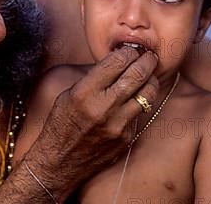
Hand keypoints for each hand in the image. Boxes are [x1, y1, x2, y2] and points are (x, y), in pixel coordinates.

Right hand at [24, 47, 158, 199]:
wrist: (59, 161)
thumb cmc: (61, 123)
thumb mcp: (68, 94)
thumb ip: (93, 78)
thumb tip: (116, 61)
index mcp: (85, 92)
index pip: (116, 62)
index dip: (127, 52)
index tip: (131, 50)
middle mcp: (103, 107)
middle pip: (136, 74)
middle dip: (146, 61)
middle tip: (149, 56)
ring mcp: (118, 125)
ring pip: (147, 94)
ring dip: (151, 80)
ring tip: (149, 74)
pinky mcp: (126, 138)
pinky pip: (140, 113)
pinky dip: (140, 102)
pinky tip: (136, 97)